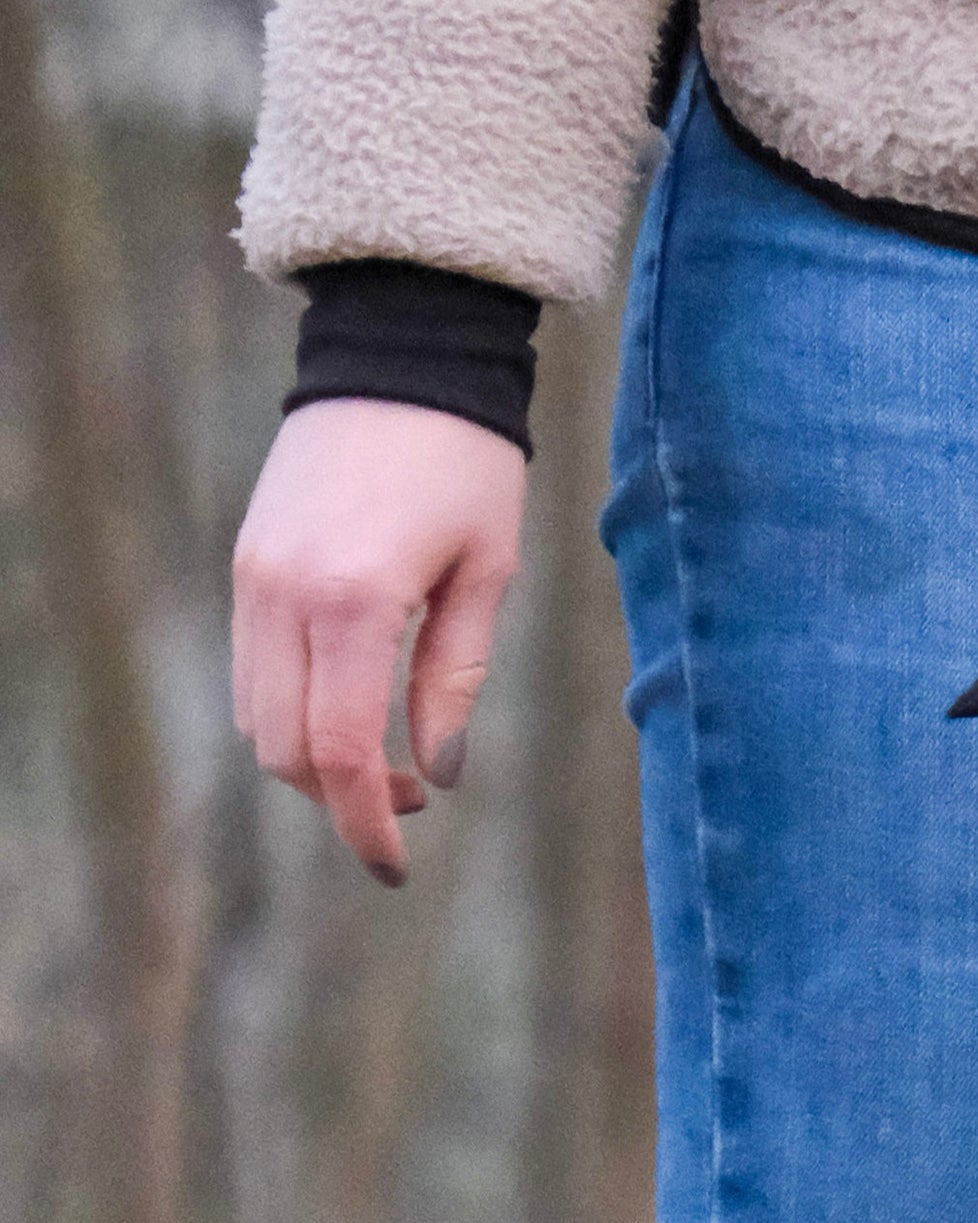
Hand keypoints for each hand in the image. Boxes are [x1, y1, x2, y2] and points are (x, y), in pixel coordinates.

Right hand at [232, 399, 528, 880]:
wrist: (400, 354)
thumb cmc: (467, 463)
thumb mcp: (485, 574)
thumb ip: (454, 681)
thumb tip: (434, 774)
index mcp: (354, 601)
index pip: (340, 753)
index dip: (364, 826)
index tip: (396, 868)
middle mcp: (285, 594)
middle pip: (287, 751)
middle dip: (343, 800)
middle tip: (412, 800)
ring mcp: (254, 578)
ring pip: (259, 718)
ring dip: (315, 760)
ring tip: (388, 757)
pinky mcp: (246, 563)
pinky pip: (253, 671)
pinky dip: (293, 712)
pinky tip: (352, 704)